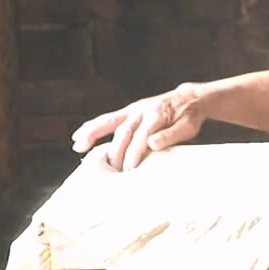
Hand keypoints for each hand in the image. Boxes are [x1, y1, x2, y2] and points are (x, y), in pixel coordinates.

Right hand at [71, 83, 207, 170]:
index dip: (134, 153)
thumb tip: (152, 144)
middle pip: (124, 131)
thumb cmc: (189, 117)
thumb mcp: (188, 127)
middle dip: (115, 151)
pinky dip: (93, 126)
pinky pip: (107, 118)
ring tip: (78, 147)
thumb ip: (171, 135)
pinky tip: (79, 136)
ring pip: (110, 121)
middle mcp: (142, 110)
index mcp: (157, 115)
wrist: (190, 98)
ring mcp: (133, 109)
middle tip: (110, 171)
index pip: (142, 137)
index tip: (128, 170)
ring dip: (93, 134)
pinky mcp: (128, 110)